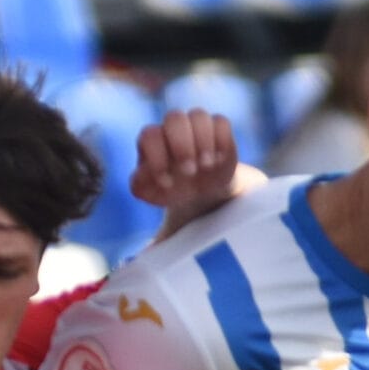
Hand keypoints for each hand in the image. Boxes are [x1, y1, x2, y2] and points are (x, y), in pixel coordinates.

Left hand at [132, 110, 268, 238]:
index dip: (157, 156)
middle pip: (174, 117)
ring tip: (206, 168)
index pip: (149, 134)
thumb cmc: (178, 202)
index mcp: (153, 147)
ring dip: (202, 141)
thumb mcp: (160, 211)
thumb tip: (146, 255)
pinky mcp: (220, 132)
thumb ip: (148, 217)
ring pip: (198, 114)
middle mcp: (173, 133)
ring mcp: (197, 129)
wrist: (208, 199)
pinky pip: (221, 122)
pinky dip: (221, 141)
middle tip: (189, 173)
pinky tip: (219, 162)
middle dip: (181, 145)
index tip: (167, 183)